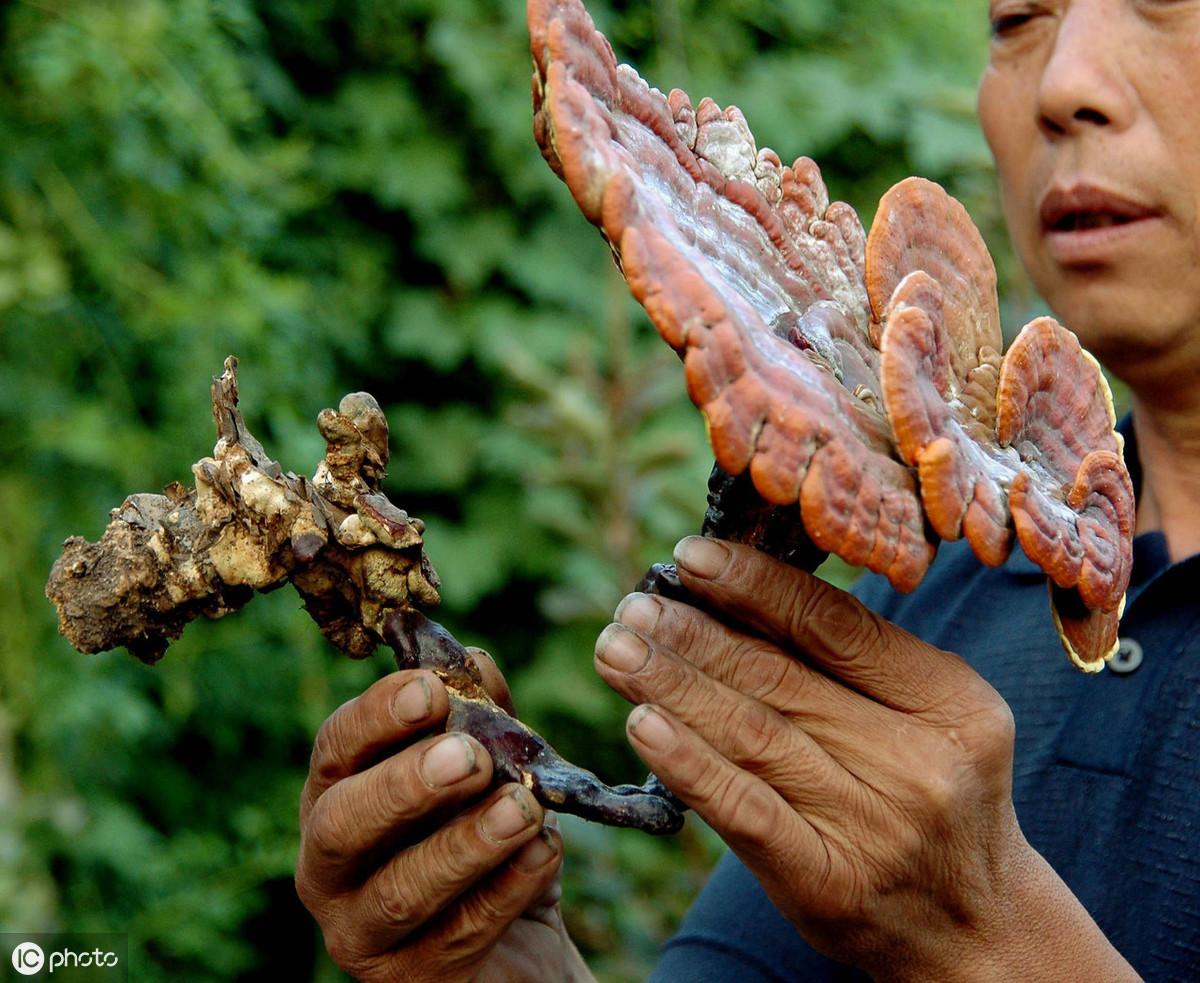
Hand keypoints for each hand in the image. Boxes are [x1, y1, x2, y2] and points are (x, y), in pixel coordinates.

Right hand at [296, 650, 589, 981]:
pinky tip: (545, 853)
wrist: (512, 944)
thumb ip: (479, 715)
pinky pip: (457, 937)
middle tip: (471, 757)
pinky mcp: (410, 981)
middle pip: (345, 824)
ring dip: (467, 844)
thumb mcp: (484, 769)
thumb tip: (475, 660)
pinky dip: (507, 890)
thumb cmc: (479, 834)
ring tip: (523, 808)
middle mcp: (329, 864)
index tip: (432, 690)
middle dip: (408, 786)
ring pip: (401, 891)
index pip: (337, 747)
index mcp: (337, 794)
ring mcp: (362, 932)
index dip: (379, 715)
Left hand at [595, 537, 1135, 980]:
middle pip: (781, 679)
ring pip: (753, 735)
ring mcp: (874, 826)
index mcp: (948, 702)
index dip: (756, 585)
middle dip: (695, 635)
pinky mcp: (826, 882)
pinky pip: (744, 810)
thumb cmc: (931, 795)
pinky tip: (641, 722)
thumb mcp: (929, 716)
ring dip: (673, 685)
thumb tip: (734, 588)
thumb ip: (854, 659)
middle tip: (634, 605)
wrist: (971, 926)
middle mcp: (918, 762)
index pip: (835, 626)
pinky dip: (688, 762)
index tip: (691, 557)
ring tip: (617, 650)